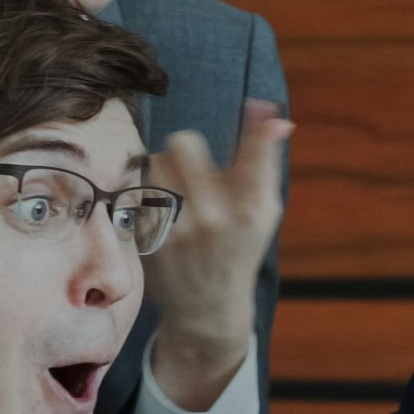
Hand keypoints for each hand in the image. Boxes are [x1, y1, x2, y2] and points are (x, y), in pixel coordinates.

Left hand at [145, 98, 293, 409]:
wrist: (207, 305)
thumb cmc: (238, 246)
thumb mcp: (264, 210)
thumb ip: (265, 162)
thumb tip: (275, 116)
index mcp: (252, 209)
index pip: (254, 148)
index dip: (256, 124)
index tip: (256, 108)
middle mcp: (216, 217)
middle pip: (184, 142)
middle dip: (188, 149)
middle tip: (194, 169)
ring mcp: (177, 228)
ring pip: (154, 162)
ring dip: (164, 170)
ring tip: (177, 193)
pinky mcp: (147, 237)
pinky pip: (138, 189)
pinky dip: (148, 194)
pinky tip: (163, 213)